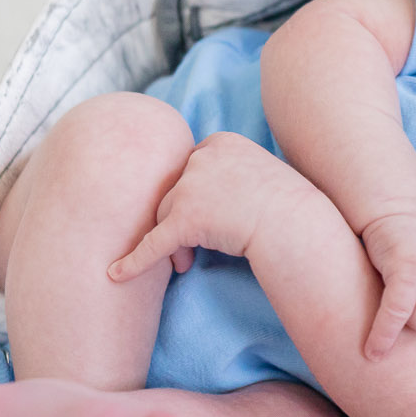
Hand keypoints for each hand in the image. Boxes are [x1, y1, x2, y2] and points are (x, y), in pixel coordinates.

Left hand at [107, 133, 303, 281]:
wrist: (299, 225)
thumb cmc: (290, 206)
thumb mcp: (262, 172)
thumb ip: (233, 171)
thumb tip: (215, 191)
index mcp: (220, 142)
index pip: (191, 169)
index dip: (193, 195)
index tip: (204, 215)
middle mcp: (201, 159)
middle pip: (174, 192)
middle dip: (179, 223)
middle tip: (189, 252)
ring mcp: (191, 187)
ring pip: (165, 216)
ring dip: (173, 244)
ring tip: (185, 266)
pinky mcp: (185, 218)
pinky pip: (154, 244)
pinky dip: (134, 261)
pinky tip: (116, 274)